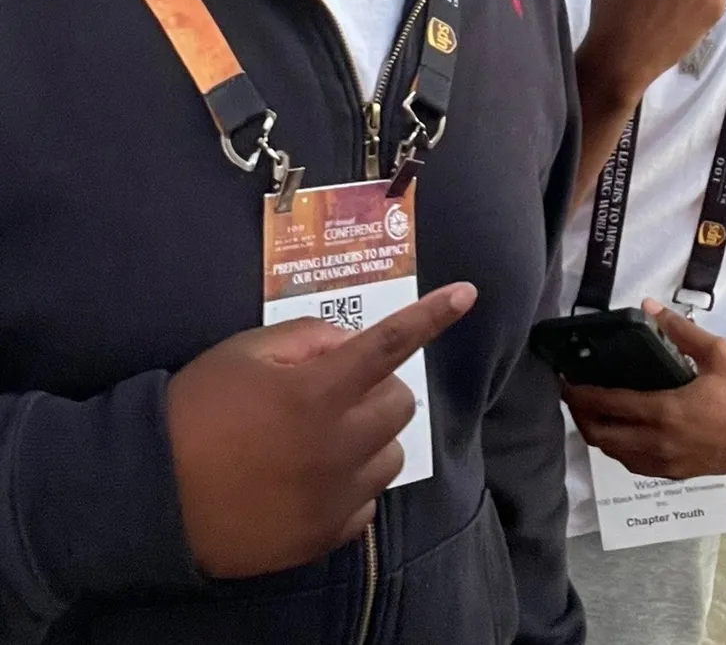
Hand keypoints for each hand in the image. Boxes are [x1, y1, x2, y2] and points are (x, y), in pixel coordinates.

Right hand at [166, 282, 475, 578]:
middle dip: (375, 388)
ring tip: (318, 437)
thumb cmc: (196, 411)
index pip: (391, 344)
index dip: (432, 316)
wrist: (151, 496)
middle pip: (399, 404)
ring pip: (390, 453)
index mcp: (319, 392)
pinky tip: (310, 478)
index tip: (468, 294)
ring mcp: (335, 496)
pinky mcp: (324, 536)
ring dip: (368, 436)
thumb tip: (346, 346)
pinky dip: (351, 483)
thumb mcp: (245, 353)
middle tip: (331, 391)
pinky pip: (366, 502)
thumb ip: (306, 340)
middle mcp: (339, 445)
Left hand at [563, 301, 725, 479]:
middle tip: (573, 393)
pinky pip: (635, 465)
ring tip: (594, 410)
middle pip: (602, 436)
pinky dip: (620, 449)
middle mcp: (659, 443)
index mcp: (666, 412)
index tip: (563, 379)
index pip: (608, 405)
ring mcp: (667, 464)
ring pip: (616, 455)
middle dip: (580, 415)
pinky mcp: (678, 474)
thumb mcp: (719, 353)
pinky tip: (625, 432)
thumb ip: (681, 331)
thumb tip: (649, 307)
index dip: (579, 394)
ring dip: (598, 434)